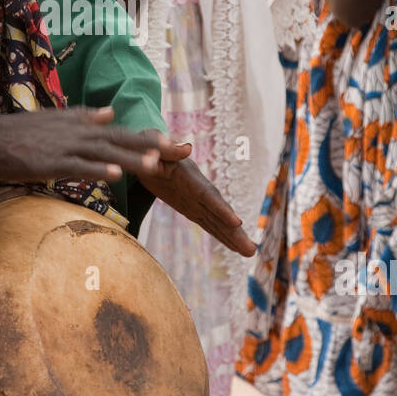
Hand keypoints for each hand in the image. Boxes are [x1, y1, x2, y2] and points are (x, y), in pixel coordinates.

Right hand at [0, 107, 185, 184]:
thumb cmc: (23, 132)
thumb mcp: (58, 119)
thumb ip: (84, 116)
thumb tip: (109, 112)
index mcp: (82, 124)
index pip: (121, 131)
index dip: (148, 138)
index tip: (174, 144)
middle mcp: (79, 133)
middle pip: (121, 139)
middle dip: (151, 146)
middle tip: (179, 152)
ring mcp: (66, 147)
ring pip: (104, 153)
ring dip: (130, 157)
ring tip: (154, 164)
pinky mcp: (51, 162)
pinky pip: (78, 167)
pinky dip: (97, 170)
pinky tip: (114, 175)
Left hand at [141, 152, 255, 255]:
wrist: (145, 152)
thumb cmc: (147, 145)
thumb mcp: (152, 142)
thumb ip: (167, 148)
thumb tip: (187, 148)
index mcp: (187, 174)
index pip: (206, 194)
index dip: (221, 208)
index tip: (236, 222)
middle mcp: (197, 188)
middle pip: (218, 212)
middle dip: (234, 231)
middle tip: (251, 250)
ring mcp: (196, 199)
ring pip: (217, 221)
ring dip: (232, 237)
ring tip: (250, 253)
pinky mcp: (190, 207)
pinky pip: (208, 224)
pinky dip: (221, 235)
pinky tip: (234, 247)